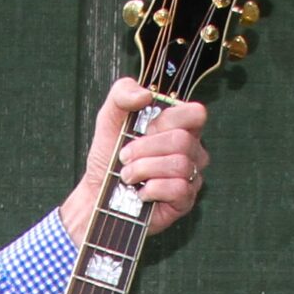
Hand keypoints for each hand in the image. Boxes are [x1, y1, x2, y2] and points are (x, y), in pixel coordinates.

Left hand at [58, 76, 209, 241]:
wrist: (98, 193)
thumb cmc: (109, 156)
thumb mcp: (109, 116)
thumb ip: (122, 92)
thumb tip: (145, 95)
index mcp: (179, 126)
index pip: (195, 114)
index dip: (167, 120)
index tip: (144, 129)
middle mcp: (190, 149)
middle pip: (182, 140)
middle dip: (145, 148)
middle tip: (124, 157)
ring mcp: (190, 175)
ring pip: (179, 164)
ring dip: (145, 169)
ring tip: (127, 176)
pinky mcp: (185, 200)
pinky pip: (179, 189)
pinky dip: (153, 189)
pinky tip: (141, 192)